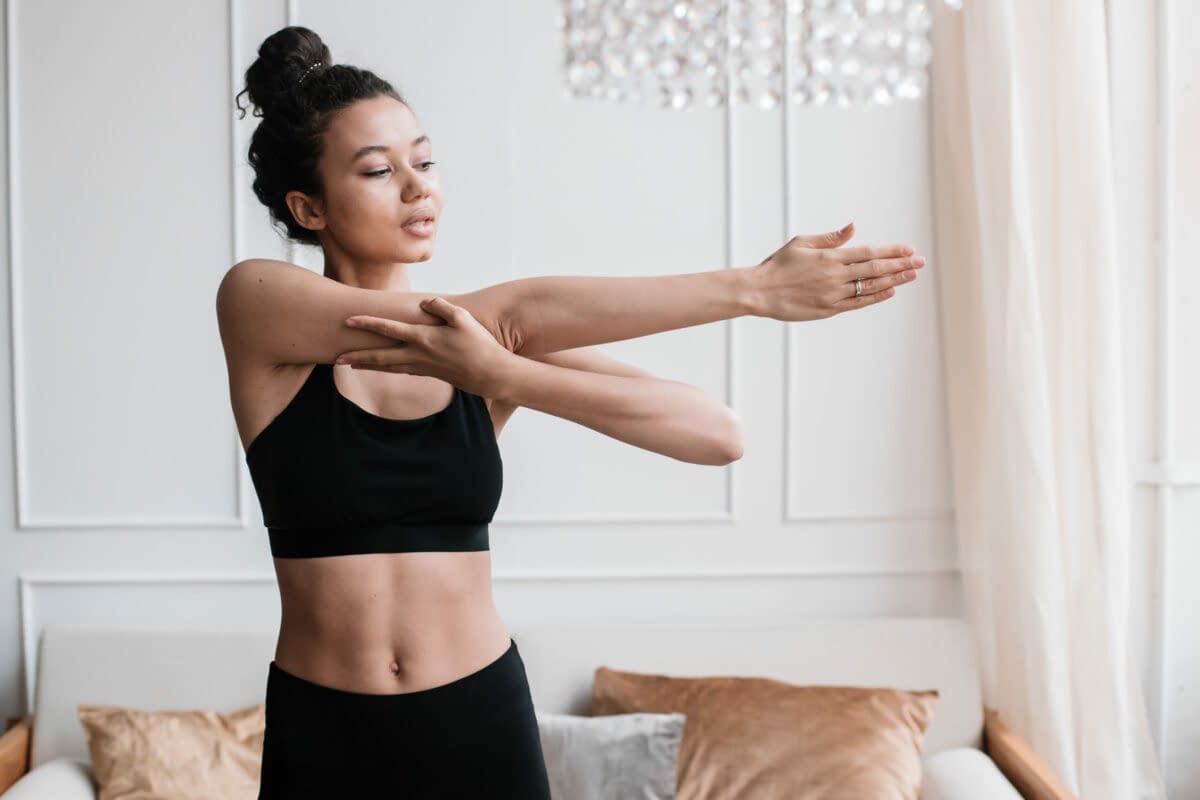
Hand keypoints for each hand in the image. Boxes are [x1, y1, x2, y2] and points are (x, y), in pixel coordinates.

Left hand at [335, 297, 514, 396]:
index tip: (348, 321)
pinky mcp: (431, 374)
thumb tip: (423, 303)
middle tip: (336, 358)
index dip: (367, 323)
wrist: (491, 374)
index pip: (389, 329)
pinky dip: (389, 369)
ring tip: (351, 365)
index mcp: (424, 339)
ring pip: (390, 367)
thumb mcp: (462, 319)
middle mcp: (419, 355)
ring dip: (369, 365)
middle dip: (358, 356)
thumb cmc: (480, 344)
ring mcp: (424, 367)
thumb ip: (440, 308)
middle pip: (382, 356)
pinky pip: (403, 370)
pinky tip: (383, 368)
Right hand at [748, 222, 924, 320]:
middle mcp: (835, 275)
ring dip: (894, 280)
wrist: (760, 292)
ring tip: (912, 275)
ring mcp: (833, 294)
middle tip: (920, 262)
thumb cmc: (778, 265)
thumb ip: (830, 238)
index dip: (892, 251)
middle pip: (875, 268)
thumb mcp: (802, 243)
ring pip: (870, 286)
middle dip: (901, 264)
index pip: (869, 252)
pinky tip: (890, 291)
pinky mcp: (828, 309)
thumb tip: (853, 228)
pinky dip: (875, 297)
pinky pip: (858, 303)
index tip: (909, 249)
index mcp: (830, 257)